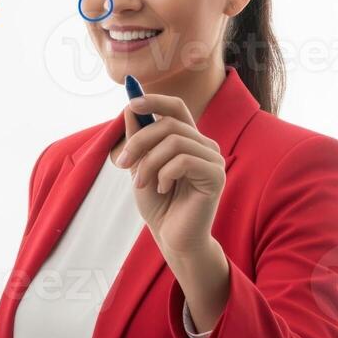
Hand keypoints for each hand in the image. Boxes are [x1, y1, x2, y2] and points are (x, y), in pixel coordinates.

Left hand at [114, 92, 225, 260]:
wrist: (172, 237)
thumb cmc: (159, 204)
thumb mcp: (140, 167)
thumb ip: (138, 139)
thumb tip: (129, 108)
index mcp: (187, 141)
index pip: (176, 108)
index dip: (154, 100)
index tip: (130, 101)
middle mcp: (204, 146)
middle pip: (168, 123)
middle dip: (139, 141)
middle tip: (122, 164)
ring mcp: (213, 160)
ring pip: (174, 141)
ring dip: (149, 162)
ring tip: (141, 183)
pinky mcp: (216, 176)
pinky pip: (184, 161)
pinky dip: (165, 174)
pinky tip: (163, 189)